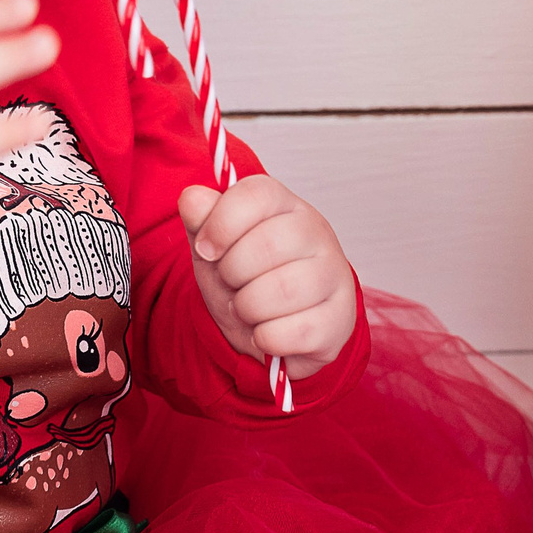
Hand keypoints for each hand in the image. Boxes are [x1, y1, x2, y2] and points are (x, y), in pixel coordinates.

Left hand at [177, 176, 359, 376]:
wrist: (275, 328)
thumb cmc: (247, 279)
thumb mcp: (216, 248)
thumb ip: (201, 221)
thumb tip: (192, 199)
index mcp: (285, 205)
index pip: (256, 194)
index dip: (220, 224)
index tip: (206, 250)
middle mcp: (317, 233)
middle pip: (267, 245)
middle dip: (232, 274)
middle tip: (232, 284)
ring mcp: (334, 274)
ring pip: (282, 290)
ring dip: (248, 309)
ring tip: (248, 309)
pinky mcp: (340, 317)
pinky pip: (295, 332)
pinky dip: (267, 339)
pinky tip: (267, 332)